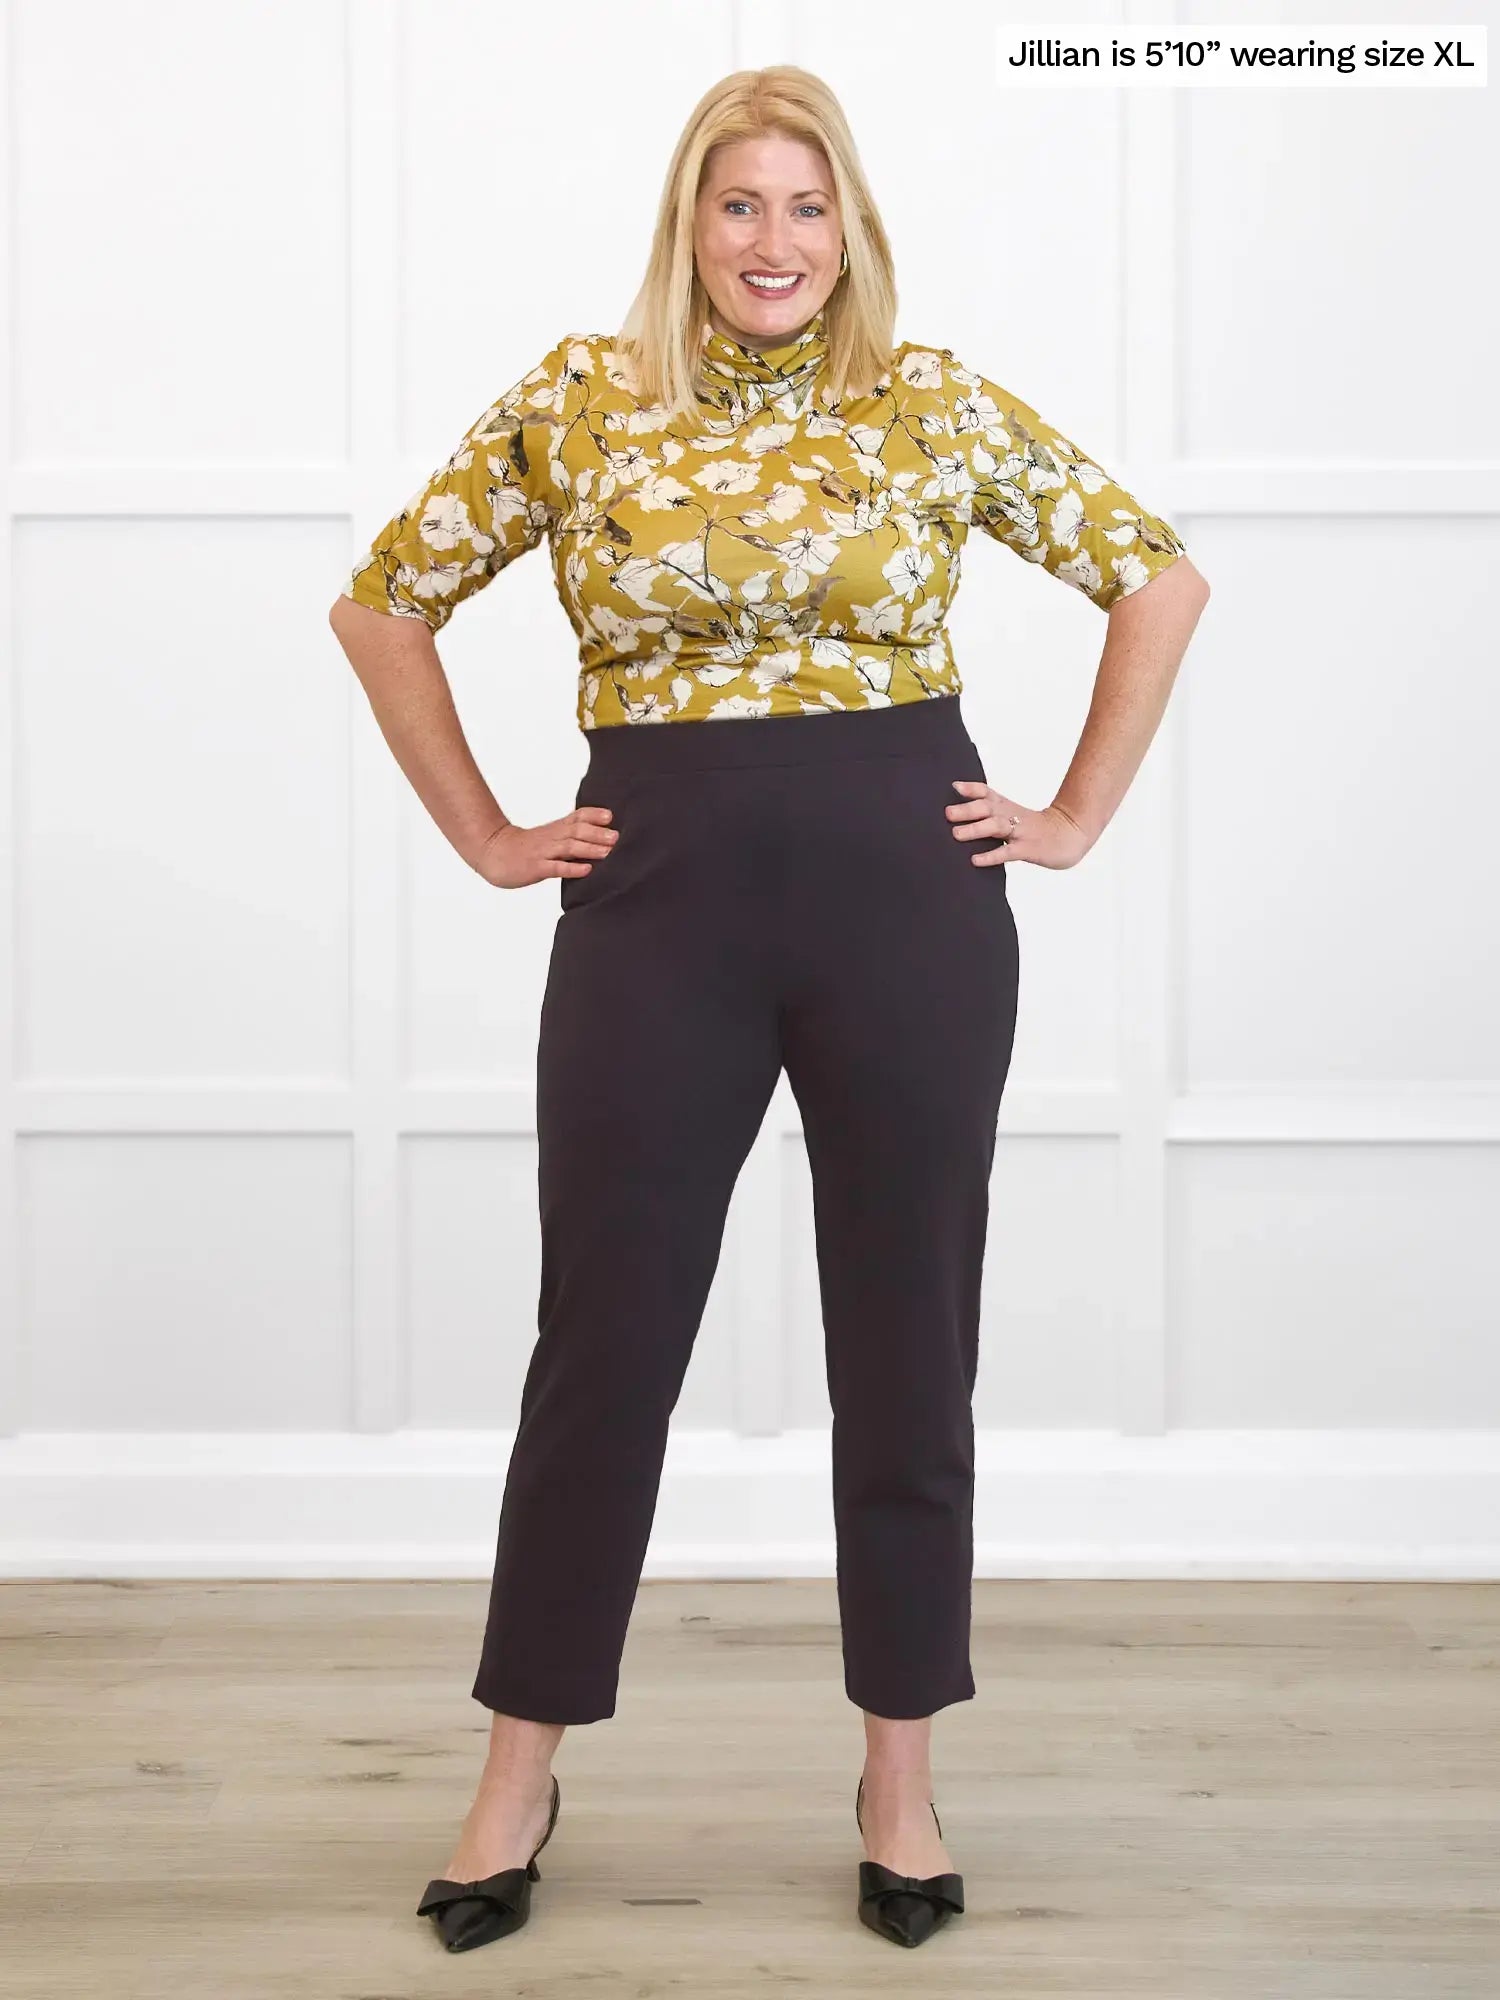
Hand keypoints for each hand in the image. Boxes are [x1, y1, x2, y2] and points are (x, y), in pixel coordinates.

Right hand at [468, 807, 618, 888]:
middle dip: (598, 833)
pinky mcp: (536, 868)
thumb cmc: (524, 847)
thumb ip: (569, 835)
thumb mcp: (549, 836)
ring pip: (569, 847)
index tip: (610, 816)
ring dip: (590, 848)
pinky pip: (556, 868)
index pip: (577, 816)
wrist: (493, 851)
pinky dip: (572, 868)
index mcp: (556, 829)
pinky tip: (586, 870)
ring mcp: (543, 852)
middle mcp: (552, 838)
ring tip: (608, 852)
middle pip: (577, 830)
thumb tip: (599, 838)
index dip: (593, 815)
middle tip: (617, 836)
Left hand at [947, 783, 1091, 871]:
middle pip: (988, 807)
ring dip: (975, 829)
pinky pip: (1008, 852)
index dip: (971, 789)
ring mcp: (1020, 832)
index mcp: (1007, 807)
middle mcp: (1012, 816)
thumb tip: (959, 816)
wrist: (1070, 834)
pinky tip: (976, 860)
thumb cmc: (1036, 828)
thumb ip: (991, 814)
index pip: (987, 793)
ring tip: (956, 834)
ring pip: (996, 827)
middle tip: (947, 813)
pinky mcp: (1028, 849)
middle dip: (967, 809)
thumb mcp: (1013, 815)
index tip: (954, 787)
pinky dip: (991, 855)